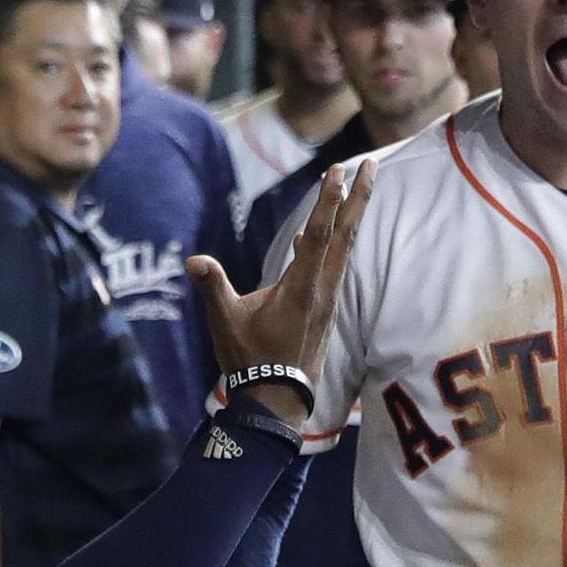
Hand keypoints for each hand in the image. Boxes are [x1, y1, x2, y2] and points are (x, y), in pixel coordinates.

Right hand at [189, 160, 377, 427]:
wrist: (278, 402)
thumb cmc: (251, 361)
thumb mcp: (226, 323)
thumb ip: (213, 288)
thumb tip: (194, 261)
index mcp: (301, 288)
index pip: (319, 235)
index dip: (328, 201)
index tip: (339, 170)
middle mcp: (322, 289)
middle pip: (345, 235)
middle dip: (359, 198)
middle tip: (372, 165)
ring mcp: (327, 300)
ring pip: (344, 250)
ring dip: (351, 217)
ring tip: (358, 190)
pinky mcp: (324, 311)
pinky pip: (333, 268)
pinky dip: (330, 246)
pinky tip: (311, 239)